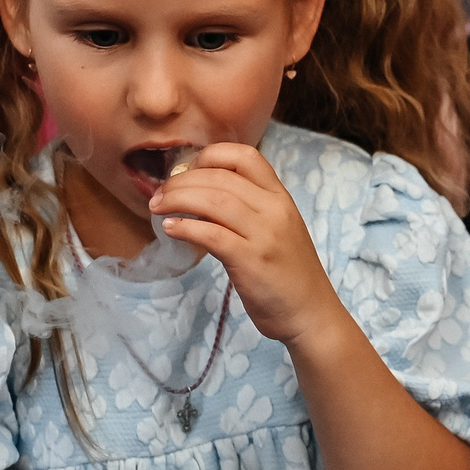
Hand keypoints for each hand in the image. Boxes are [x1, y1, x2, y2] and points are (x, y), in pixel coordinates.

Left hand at [151, 143, 343, 345]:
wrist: (311, 314)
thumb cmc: (289, 273)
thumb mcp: (276, 230)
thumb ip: (249, 210)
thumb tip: (201, 196)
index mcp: (281, 197)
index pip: (246, 156)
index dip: (211, 156)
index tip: (188, 170)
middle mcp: (274, 210)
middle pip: (220, 178)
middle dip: (182, 181)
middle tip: (160, 194)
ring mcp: (264, 235)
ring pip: (213, 200)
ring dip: (177, 199)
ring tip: (157, 207)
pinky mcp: (250, 261)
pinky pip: (211, 234)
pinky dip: (185, 227)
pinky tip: (170, 228)